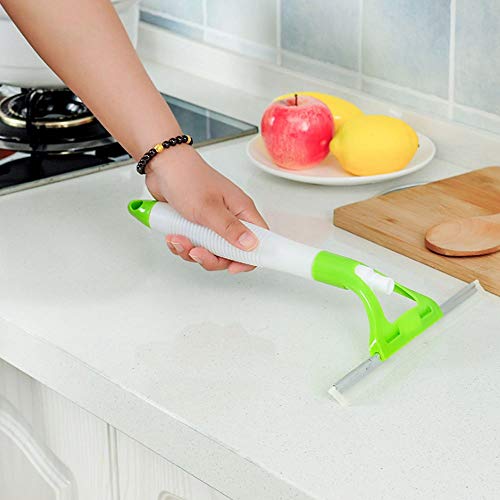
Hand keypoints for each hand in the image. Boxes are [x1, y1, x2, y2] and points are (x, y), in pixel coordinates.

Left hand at [145, 146, 267, 272]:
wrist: (162, 167)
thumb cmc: (188, 179)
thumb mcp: (209, 208)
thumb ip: (230, 229)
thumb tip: (252, 245)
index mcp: (241, 211)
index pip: (259, 241)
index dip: (248, 258)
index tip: (232, 267)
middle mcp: (230, 219)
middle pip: (230, 253)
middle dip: (211, 258)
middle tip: (196, 251)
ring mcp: (212, 223)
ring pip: (209, 252)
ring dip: (191, 251)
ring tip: (178, 238)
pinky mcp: (196, 226)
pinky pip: (194, 246)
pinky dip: (182, 246)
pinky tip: (172, 236)